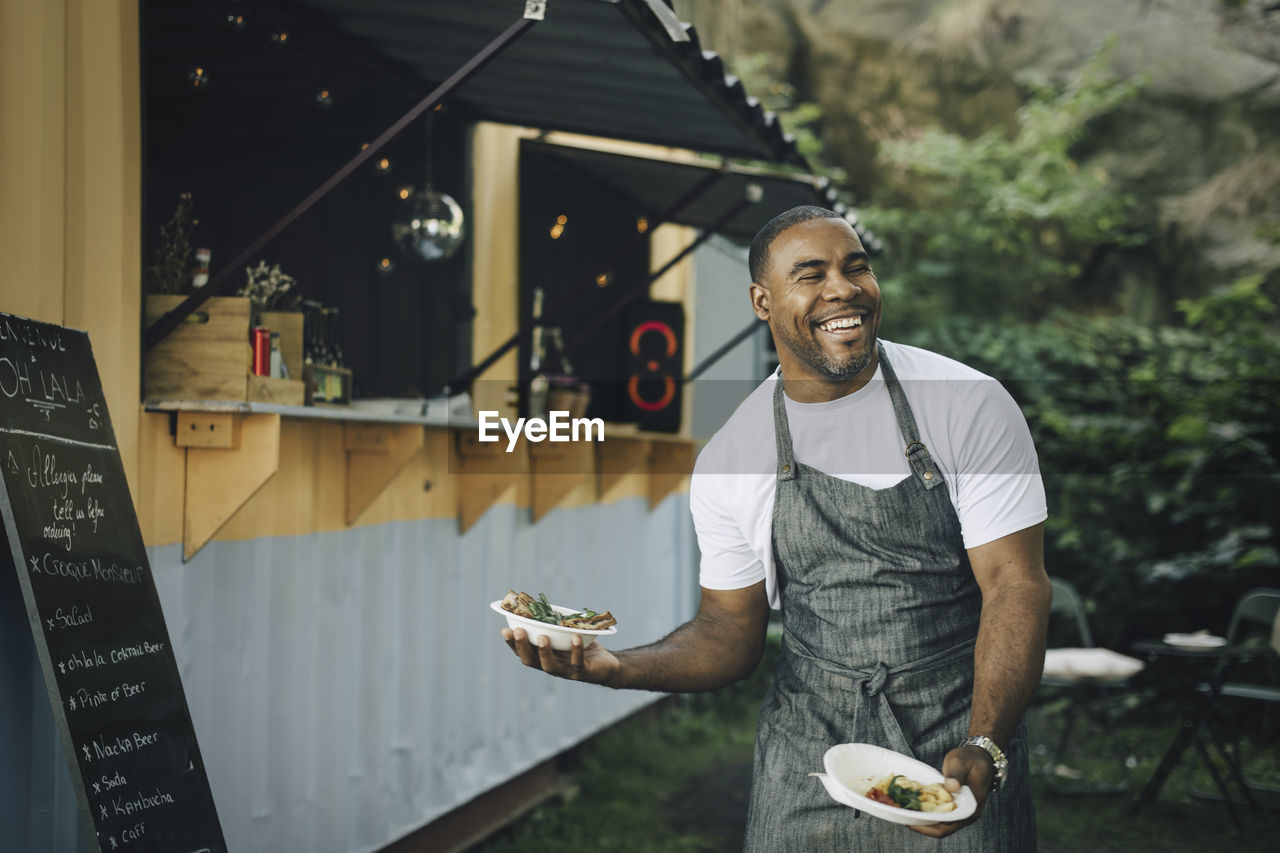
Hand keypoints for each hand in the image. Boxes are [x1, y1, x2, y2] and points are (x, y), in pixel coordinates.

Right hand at [501, 627, 619, 684]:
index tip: (505, 629)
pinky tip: (574, 637)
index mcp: (543, 657)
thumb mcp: (564, 634)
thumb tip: (536, 603)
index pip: (523, 652)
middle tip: (519, 631)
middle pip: (531, 661)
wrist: (606, 665)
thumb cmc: (581, 646)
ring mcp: (566, 671)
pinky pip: (578, 661)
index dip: (512, 643)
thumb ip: (552, 624)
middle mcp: (551, 666)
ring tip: (542, 637)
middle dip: (523, 646)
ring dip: (545, 652)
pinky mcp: (583, 671)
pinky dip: (576, 650)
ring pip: (551, 666)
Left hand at [908, 745, 993, 837]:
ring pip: (939, 823)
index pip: (947, 826)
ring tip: (905, 810)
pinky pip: (939, 814)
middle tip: (902, 814)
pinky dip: (927, 812)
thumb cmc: (971, 759)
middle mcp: (966, 815)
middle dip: (921, 824)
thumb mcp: (962, 762)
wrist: (979, 758)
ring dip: (923, 818)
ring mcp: (960, 812)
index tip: (911, 821)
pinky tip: (913, 804)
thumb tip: (951, 788)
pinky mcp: (954, 806)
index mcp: (971, 809)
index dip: (928, 827)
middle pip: (941, 828)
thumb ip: (956, 774)